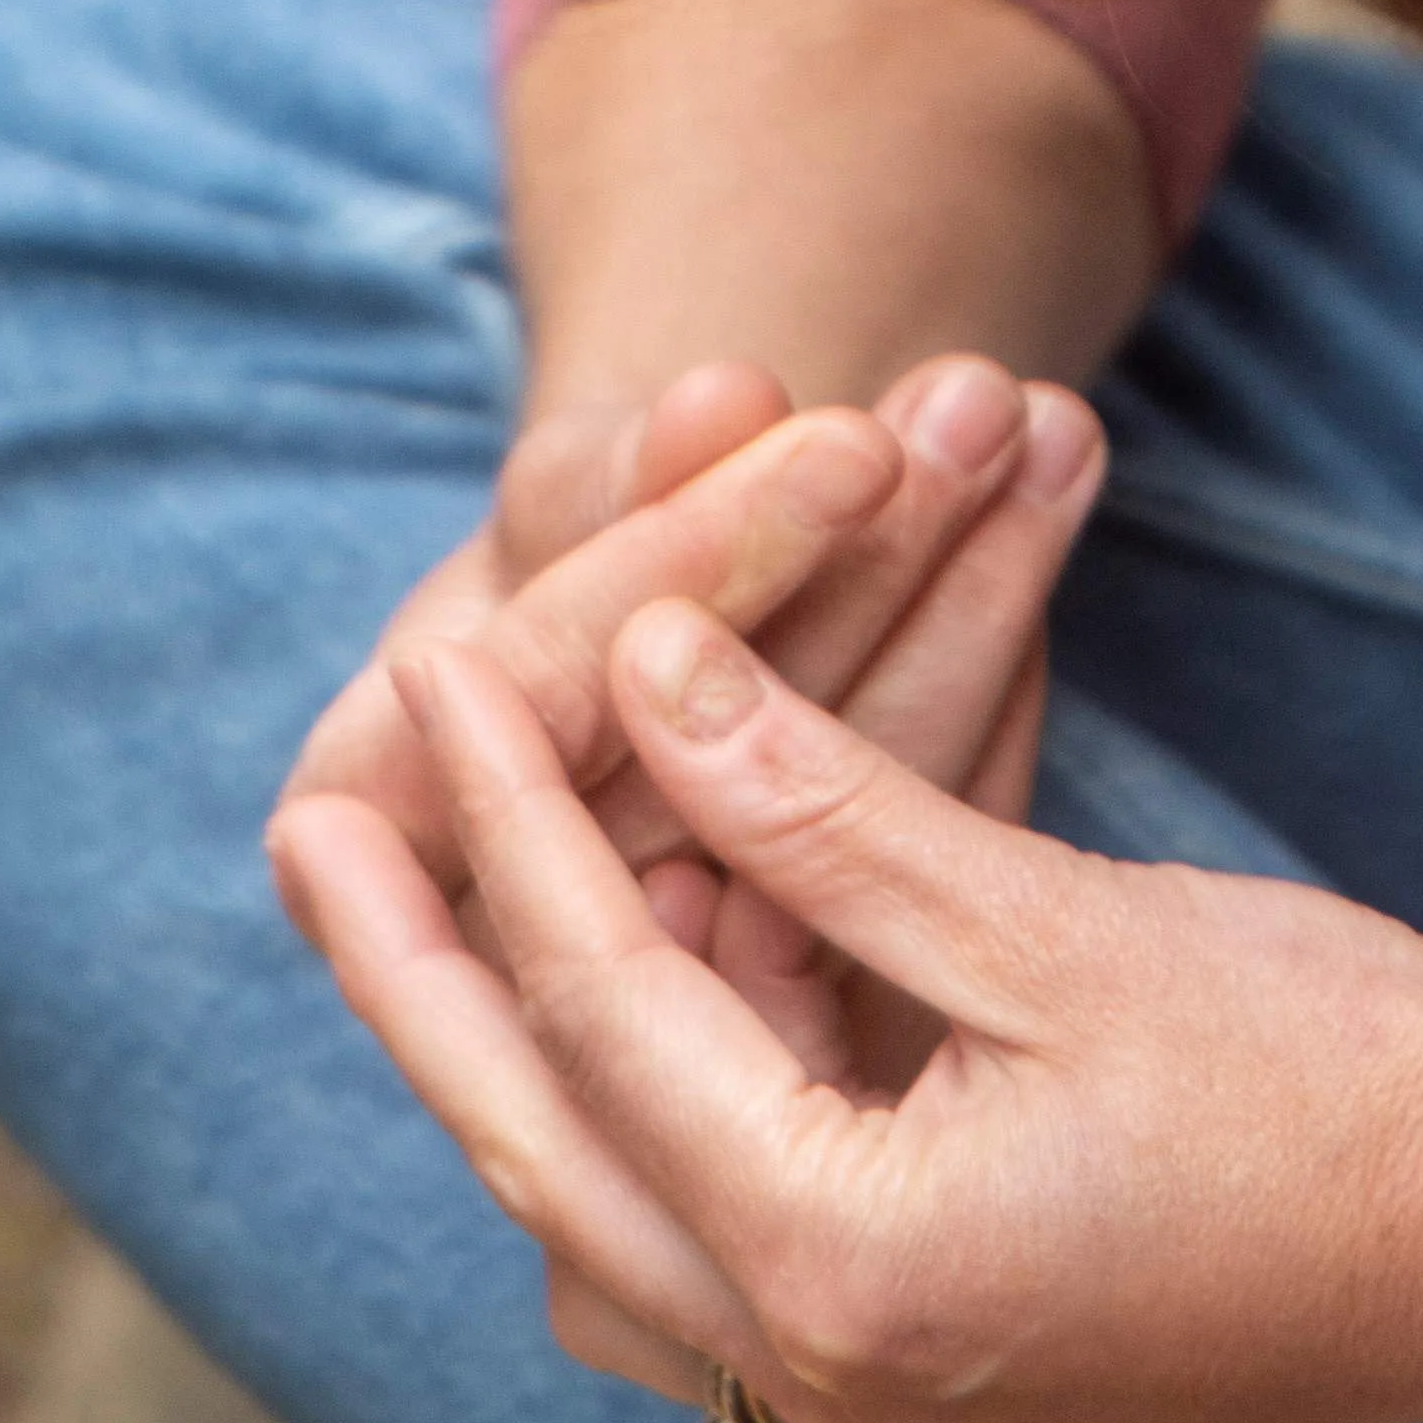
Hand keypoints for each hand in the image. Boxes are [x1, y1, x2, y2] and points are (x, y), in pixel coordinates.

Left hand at [271, 607, 1422, 1422]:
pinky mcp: (926, 1368)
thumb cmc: (1347, 1079)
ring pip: (614, 1210)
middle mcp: (821, 1381)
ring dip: (529, 1044)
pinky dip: (663, 1098)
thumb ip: (824, 815)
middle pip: (547, 1148)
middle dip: (428, 972)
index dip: (517, 821)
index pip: (611, 1015)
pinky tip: (626, 969)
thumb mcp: (1062, 924)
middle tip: (310, 819)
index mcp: (846, 1278)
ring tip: (423, 892)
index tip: (439, 668)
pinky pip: (719, 1236)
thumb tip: (638, 675)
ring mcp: (872, 1398)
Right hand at [272, 352, 1103, 1001]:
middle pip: (709, 779)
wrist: (619, 626)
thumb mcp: (573, 492)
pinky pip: (907, 865)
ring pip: (828, 829)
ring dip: (959, 611)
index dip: (710, 552)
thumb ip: (631, 476)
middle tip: (990, 406)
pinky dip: (986, 694)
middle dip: (868, 574)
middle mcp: (503, 940)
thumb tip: (730, 397)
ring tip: (1059, 425)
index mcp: (363, 812)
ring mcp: (666, 1016)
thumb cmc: (574, 526)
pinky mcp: (809, 1025)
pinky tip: (1052, 539)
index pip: (559, 689)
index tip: (852, 433)